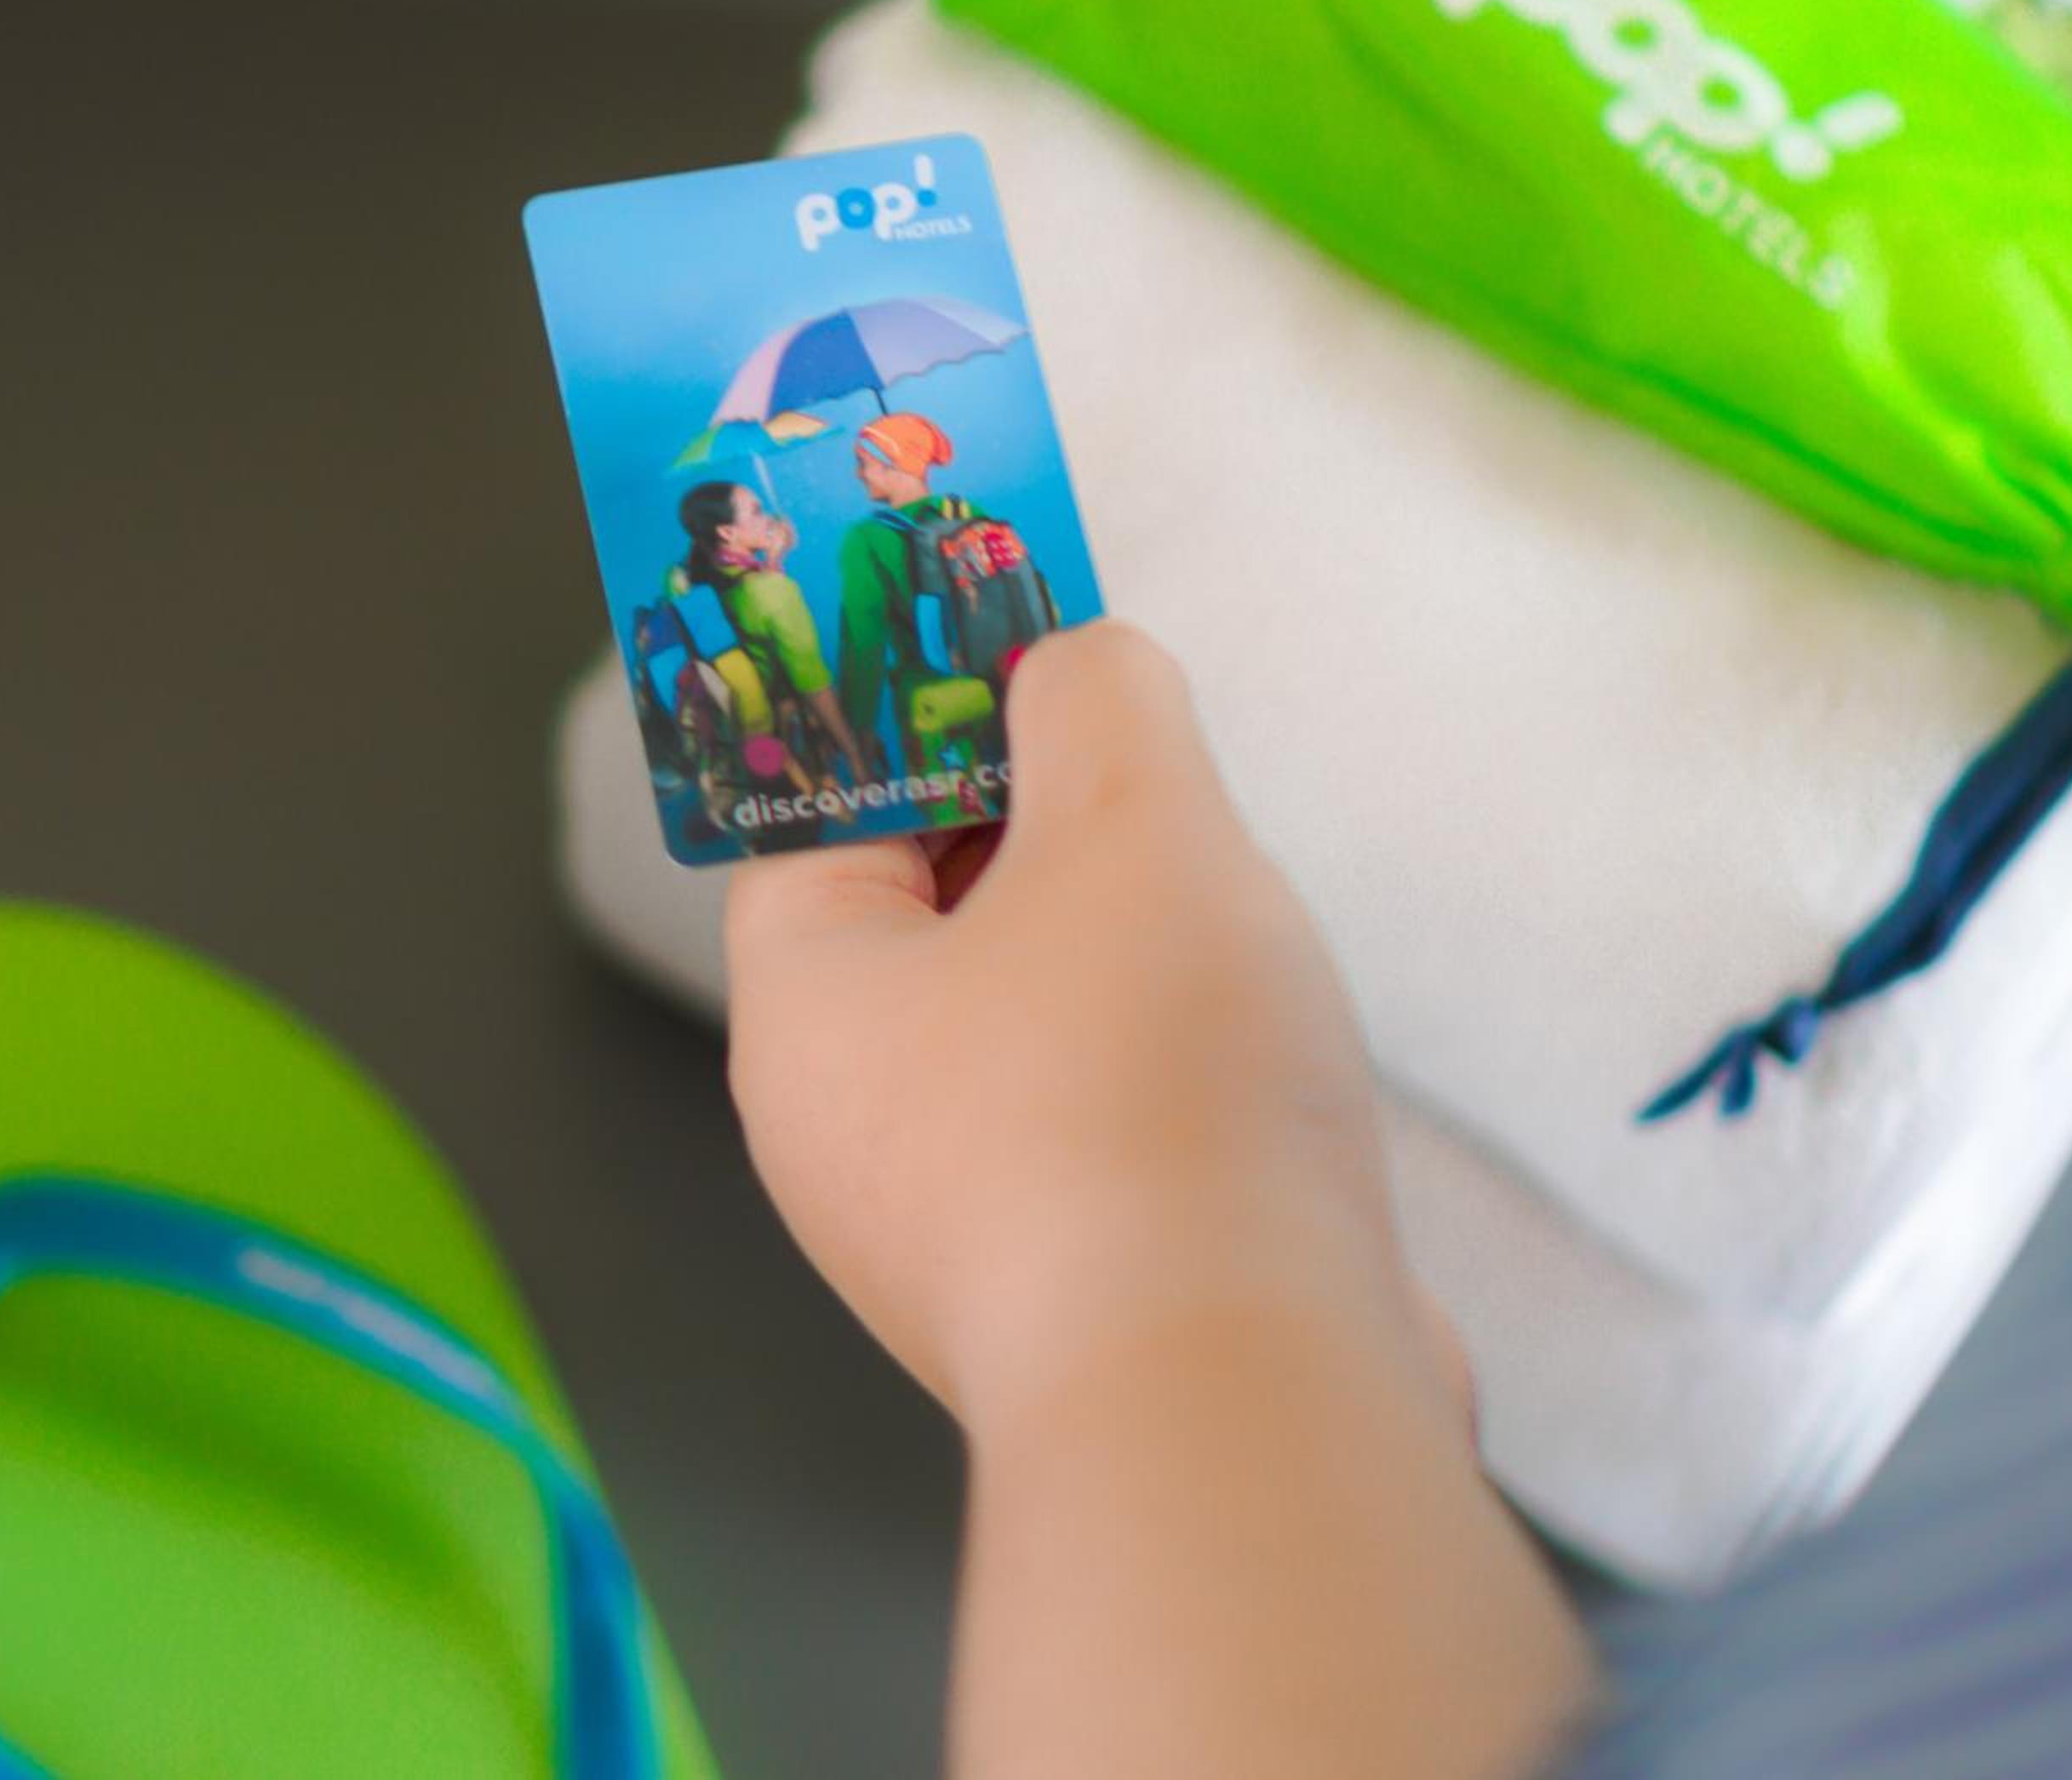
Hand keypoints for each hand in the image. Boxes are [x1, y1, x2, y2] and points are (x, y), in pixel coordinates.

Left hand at [726, 620, 1465, 1436]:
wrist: (1249, 1405)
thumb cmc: (1148, 1090)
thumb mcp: (1128, 817)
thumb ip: (1095, 698)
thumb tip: (1080, 667)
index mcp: (806, 1016)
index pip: (824, 819)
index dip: (922, 723)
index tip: (1026, 666)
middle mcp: (853, 1140)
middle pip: (935, 922)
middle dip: (1052, 838)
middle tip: (1149, 784)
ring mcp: (963, 1238)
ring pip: (1040, 1029)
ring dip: (1134, 959)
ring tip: (1225, 929)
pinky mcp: (1082, 1304)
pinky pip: (1115, 1137)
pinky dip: (1181, 1077)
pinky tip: (1265, 1065)